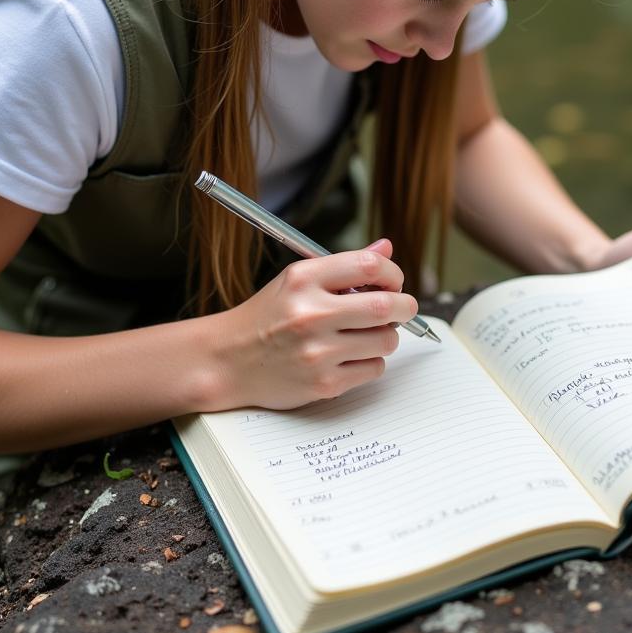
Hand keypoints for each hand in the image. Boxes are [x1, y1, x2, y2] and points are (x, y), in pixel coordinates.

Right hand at [213, 238, 418, 409]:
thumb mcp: (297, 280)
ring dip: (385, 336)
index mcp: (304, 279)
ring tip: (366, 334)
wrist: (227, 361)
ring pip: (386, 341)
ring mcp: (317, 352)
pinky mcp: (323, 384)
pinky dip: (370, 362)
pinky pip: (374, 369)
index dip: (393, 274)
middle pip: (386, 306)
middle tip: (401, 308)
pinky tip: (349, 356)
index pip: (370, 266)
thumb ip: (344, 266)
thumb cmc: (267, 317)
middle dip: (404, 307)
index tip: (393, 283)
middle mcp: (310, 314)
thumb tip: (386, 249)